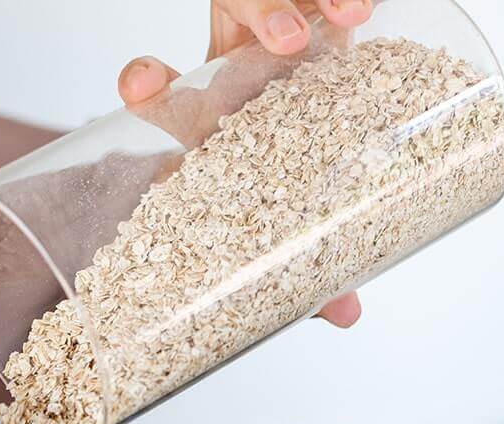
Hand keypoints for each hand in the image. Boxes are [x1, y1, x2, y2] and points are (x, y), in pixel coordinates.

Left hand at [117, 0, 371, 328]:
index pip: (164, 89)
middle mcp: (238, 58)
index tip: (140, 87)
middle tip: (289, 40)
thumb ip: (310, 263)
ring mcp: (278, 26)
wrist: (340, 106)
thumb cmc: (293, 172)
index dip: (148, 81)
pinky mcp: (316, 9)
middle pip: (229, 13)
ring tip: (346, 16)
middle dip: (254, 13)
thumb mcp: (293, 216)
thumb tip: (346, 314)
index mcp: (209, 112)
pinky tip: (363, 8)